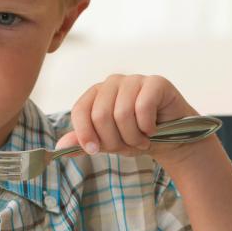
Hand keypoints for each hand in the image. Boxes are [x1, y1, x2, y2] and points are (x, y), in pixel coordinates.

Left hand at [54, 74, 199, 161]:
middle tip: (128, 146)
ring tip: (141, 140)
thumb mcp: (106, 143)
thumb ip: (83, 142)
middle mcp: (113, 83)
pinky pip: (143, 107)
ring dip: (133, 137)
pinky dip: (147, 127)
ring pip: (122, 113)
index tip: (94, 150)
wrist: (172, 139)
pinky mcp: (156, 82)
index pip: (80, 110)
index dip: (84, 133)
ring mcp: (134, 80)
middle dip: (114, 140)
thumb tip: (59, 147)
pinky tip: (153, 129)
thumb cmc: (136, 137)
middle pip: (101, 115)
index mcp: (96, 94)